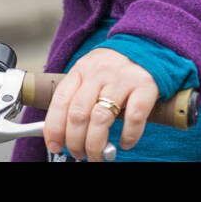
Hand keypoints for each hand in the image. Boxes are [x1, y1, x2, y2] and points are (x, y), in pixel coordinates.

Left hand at [42, 47, 158, 160]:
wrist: (146, 45)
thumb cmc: (113, 67)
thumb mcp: (89, 72)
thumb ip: (76, 96)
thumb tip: (62, 133)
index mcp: (81, 69)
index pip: (60, 101)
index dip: (54, 128)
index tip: (55, 146)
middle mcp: (99, 72)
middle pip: (78, 114)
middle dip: (75, 142)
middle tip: (79, 154)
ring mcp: (122, 79)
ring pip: (101, 118)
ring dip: (96, 144)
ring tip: (97, 156)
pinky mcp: (145, 86)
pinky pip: (134, 117)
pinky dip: (128, 135)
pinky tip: (125, 143)